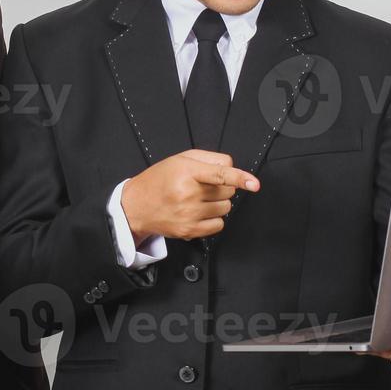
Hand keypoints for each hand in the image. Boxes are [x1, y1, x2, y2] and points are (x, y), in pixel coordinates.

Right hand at [119, 150, 260, 241]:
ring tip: (199, 199)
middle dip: (221, 186)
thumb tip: (232, 167)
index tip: (254, 183)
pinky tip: (199, 212)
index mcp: (186, 172)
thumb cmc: (159, 180)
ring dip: (218, 203)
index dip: (240, 178)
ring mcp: (189, 214)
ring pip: (226, 208)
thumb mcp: (180, 159)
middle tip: (203, 185)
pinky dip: (214, 218)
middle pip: (227, 191)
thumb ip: (209, 159)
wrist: (136, 206)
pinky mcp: (190, 231)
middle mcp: (188, 194)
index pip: (220, 174)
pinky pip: (219, 225)